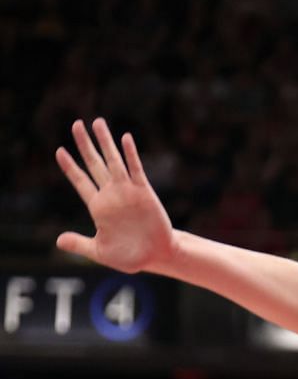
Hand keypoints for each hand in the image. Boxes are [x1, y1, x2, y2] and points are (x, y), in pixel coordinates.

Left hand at [54, 119, 176, 273]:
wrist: (156, 256)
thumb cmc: (129, 256)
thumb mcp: (99, 252)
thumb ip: (80, 244)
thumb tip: (58, 241)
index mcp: (98, 207)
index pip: (81, 182)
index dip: (70, 167)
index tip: (60, 151)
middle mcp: (111, 195)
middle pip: (94, 164)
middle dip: (84, 144)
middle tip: (76, 124)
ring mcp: (127, 191)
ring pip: (113, 161)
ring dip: (105, 142)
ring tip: (97, 122)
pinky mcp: (144, 192)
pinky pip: (135, 169)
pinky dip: (130, 154)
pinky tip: (125, 137)